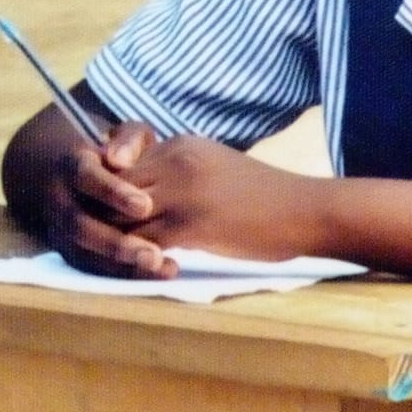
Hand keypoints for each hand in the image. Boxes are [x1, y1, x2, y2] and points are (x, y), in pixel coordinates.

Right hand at [40, 121, 174, 278]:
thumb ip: (128, 140)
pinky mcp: (70, 250)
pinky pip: (90, 268)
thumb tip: (119, 159)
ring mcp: (61, 228)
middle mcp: (60, 199)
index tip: (144, 206)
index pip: (85, 178)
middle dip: (115, 243)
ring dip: (119, 265)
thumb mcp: (125, 136)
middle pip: (80, 225)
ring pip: (82, 252)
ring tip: (160, 267)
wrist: (77, 174)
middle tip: (153, 254)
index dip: (111, 192)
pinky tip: (157, 274)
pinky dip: (121, 274)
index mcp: (72, 166)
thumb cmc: (117, 154)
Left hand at [115, 133, 310, 259]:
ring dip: (119, 242)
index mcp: (181, 145)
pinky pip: (142, 244)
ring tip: (130, 258)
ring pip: (120, 218)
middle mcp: (175, 161)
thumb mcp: (214, 169)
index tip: (115, 213)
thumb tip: (143, 200)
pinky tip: (160, 267)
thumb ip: (177, 176)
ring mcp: (181, 191)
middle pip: (111, 188)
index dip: (110, 192)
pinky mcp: (189, 224)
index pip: (120, 163)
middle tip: (112, 242)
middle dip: (105, 217)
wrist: (305, 210)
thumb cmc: (266, 196)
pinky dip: (141, 260)